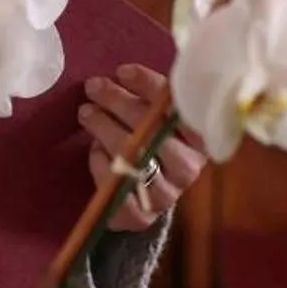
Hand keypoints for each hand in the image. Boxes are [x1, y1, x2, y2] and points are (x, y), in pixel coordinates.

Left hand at [80, 64, 206, 230]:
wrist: (149, 190)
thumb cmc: (153, 140)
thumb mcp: (159, 116)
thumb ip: (151, 98)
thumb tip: (123, 74)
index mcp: (200, 140)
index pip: (178, 108)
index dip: (148, 86)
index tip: (122, 71)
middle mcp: (188, 169)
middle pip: (151, 132)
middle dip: (118, 103)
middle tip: (94, 86)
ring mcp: (165, 195)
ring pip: (132, 158)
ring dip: (104, 129)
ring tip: (87, 112)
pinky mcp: (140, 216)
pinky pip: (114, 187)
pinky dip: (100, 165)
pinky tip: (95, 150)